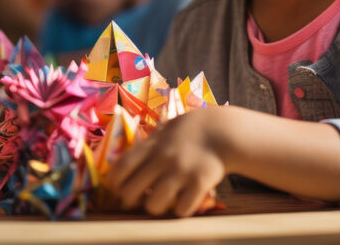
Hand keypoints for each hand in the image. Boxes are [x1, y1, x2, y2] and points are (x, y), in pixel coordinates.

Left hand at [107, 106, 228, 216]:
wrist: (224, 130)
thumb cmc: (192, 130)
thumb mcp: (166, 130)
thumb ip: (148, 145)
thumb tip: (125, 164)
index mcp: (152, 145)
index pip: (121, 167)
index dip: (115, 182)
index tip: (119, 188)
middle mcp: (163, 158)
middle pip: (131, 191)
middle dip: (130, 200)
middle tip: (138, 200)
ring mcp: (181, 171)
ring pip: (154, 205)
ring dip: (155, 207)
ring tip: (162, 201)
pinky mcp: (200, 182)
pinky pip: (181, 209)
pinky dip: (180, 209)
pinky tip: (184, 201)